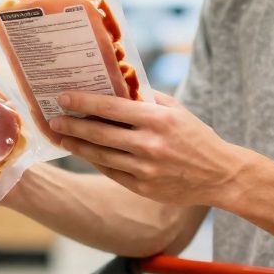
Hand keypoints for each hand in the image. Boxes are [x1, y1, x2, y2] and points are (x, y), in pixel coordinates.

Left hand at [49, 91, 251, 206]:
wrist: (220, 175)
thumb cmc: (196, 137)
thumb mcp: (176, 110)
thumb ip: (147, 98)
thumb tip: (117, 85)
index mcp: (157, 120)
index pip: (111, 108)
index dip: (83, 102)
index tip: (64, 97)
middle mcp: (148, 144)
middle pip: (99, 133)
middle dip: (72, 125)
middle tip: (53, 119)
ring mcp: (144, 169)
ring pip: (100, 155)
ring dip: (77, 145)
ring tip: (63, 136)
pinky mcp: (143, 188)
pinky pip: (111, 172)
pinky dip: (95, 160)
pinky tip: (84, 151)